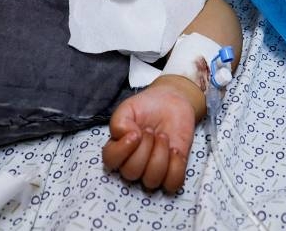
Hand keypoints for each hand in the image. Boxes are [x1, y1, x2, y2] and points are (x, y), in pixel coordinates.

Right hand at [102, 75, 201, 192]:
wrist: (172, 103)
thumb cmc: (147, 107)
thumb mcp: (128, 108)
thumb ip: (119, 122)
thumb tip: (125, 137)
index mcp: (118, 149)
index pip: (110, 161)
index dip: (122, 150)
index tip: (136, 133)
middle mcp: (132, 164)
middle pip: (131, 172)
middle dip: (144, 148)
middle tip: (151, 130)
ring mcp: (152, 171)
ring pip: (151, 180)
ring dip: (160, 155)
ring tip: (163, 137)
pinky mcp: (172, 172)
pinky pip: (172, 183)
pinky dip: (175, 166)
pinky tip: (175, 150)